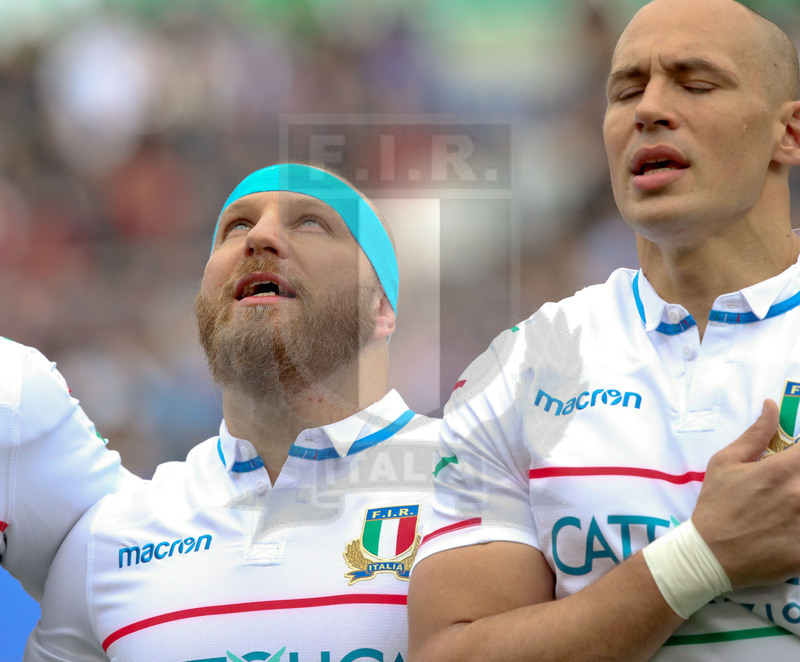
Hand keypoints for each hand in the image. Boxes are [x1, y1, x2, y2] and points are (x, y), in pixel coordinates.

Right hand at [693, 400, 799, 587]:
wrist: (710, 554)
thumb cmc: (715, 505)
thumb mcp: (725, 463)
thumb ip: (755, 434)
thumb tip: (771, 405)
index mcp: (781, 470)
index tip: (796, 459)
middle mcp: (799, 494)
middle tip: (787, 487)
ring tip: (789, 507)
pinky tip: (791, 527)